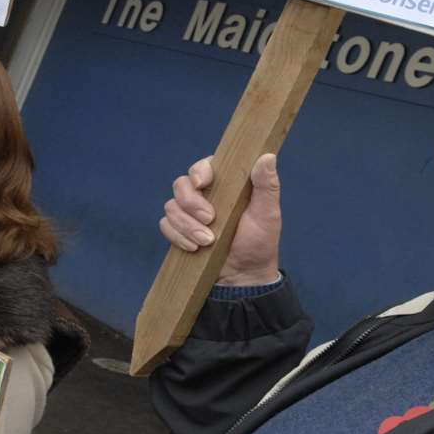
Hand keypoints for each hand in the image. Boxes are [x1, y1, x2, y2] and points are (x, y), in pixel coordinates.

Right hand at [158, 153, 282, 286]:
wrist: (244, 277)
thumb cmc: (259, 243)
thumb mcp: (267, 215)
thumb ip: (267, 186)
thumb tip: (268, 156)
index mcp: (225, 185)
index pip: (203, 166)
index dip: (199, 171)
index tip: (203, 183)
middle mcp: (204, 196)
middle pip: (181, 185)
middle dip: (191, 203)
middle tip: (210, 219)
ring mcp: (189, 214)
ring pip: (171, 207)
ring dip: (187, 225)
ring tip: (207, 241)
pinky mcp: (179, 232)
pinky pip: (165, 225)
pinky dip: (177, 236)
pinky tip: (194, 249)